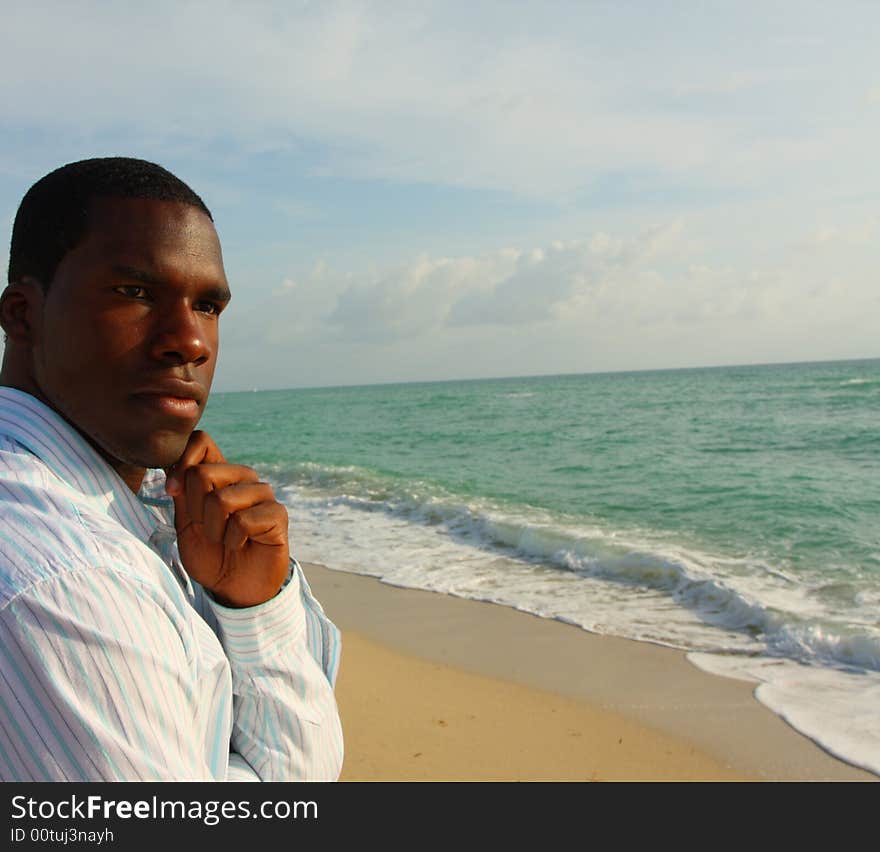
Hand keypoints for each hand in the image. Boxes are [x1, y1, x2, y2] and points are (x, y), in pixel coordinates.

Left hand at [164, 430, 289, 607]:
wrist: (234, 588)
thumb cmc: (210, 555)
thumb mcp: (185, 524)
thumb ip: (181, 494)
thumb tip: (171, 464)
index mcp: (219, 474)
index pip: (202, 441)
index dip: (182, 460)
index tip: (173, 490)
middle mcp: (243, 478)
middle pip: (204, 473)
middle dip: (195, 510)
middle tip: (207, 530)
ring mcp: (263, 495)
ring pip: (222, 499)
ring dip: (214, 530)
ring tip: (223, 540)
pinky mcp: (277, 514)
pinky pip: (243, 521)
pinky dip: (234, 540)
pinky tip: (242, 546)